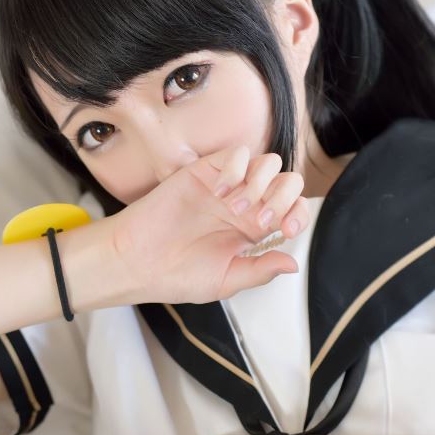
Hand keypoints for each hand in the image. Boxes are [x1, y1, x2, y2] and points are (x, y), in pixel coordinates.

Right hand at [105, 146, 309, 305]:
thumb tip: (293, 264)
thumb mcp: (226, 281)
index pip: (292, 210)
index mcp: (253, 231)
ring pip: (267, 163)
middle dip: (285, 196)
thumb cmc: (176, 276)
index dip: (298, 215)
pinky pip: (236, 153)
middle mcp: (244, 205)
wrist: (136, 262)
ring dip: (262, 183)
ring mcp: (225, 186)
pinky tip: (220, 191)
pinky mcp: (204, 171)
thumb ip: (260, 271)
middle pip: (287, 182)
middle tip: (264, 220)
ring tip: (236, 208)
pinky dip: (236, 168)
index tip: (285, 231)